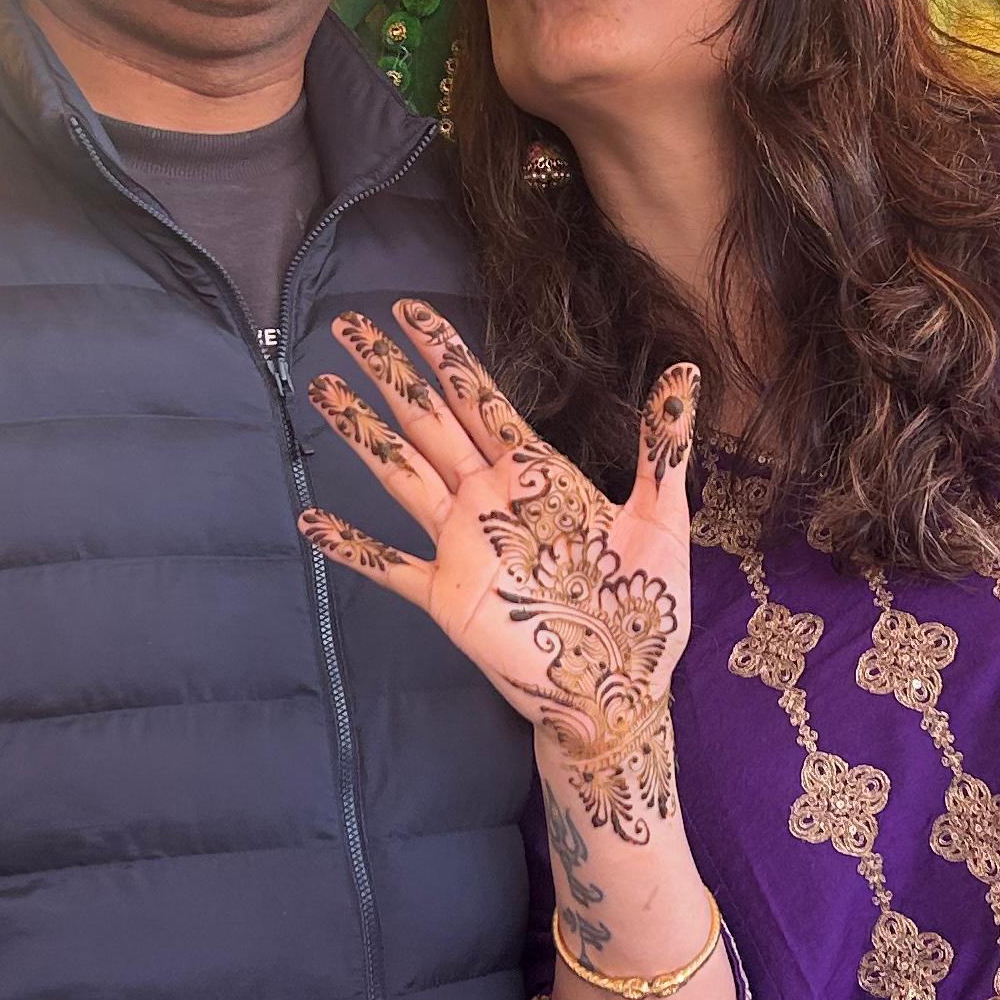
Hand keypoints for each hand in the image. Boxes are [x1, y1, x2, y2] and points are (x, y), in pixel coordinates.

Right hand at [301, 299, 697, 841]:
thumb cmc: (647, 609)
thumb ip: (663, 446)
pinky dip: (350, 545)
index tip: (409, 310)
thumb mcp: (662, 518)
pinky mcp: (447, 595)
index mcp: (534, 472)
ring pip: (399, 473)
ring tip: (322, 389)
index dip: (442, 351)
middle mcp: (488, 498)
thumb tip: (687, 368)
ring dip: (360, 432)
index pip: (477, 396)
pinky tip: (311, 520)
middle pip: (427, 419)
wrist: (621, 690)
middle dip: (388, 372)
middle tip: (346, 325)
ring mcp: (461, 545)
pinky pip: (388, 564)